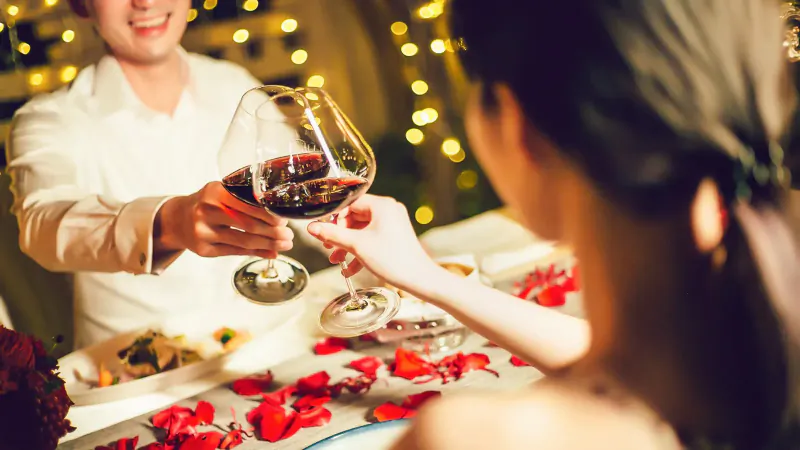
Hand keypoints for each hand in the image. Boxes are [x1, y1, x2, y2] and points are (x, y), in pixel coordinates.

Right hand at [155, 181, 293, 257]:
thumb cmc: (207, 203)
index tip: (284, 219)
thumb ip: (245, 197)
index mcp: (214, 193)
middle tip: (290, 235)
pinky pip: (236, 252)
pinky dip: (257, 252)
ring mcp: (203, 233)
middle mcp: (206, 212)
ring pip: (244, 241)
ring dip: (269, 244)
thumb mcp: (221, 192)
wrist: (177, 219)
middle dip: (273, 232)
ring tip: (285, 244)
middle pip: (248, 225)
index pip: (248, 205)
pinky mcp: (204, 250)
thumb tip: (278, 212)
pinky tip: (271, 252)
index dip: (268, 214)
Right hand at [306, 194, 436, 289]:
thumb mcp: (357, 246)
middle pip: (355, 217)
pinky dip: (360, 252)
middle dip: (340, 235)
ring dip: (347, 246)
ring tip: (336, 260)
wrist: (419, 279)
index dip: (335, 218)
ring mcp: (393, 224)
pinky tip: (349, 269)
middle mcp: (389, 211)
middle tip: (327, 246)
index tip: (324, 230)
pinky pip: (372, 240)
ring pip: (362, 231)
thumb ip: (332, 235)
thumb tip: (311, 228)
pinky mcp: (394, 238)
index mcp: (382, 205)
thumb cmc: (392, 259)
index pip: (350, 203)